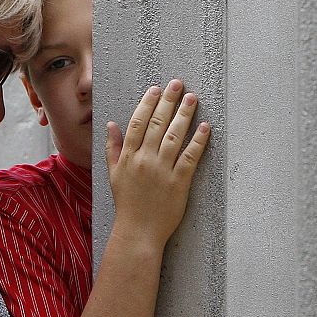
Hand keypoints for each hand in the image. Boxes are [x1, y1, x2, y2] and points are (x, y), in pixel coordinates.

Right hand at [106, 79, 209, 248]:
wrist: (138, 232)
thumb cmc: (127, 203)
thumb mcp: (113, 174)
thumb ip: (113, 148)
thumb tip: (111, 124)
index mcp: (128, 156)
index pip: (138, 122)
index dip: (148, 103)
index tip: (156, 89)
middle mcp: (145, 160)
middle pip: (157, 124)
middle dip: (168, 101)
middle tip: (178, 84)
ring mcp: (162, 171)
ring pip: (174, 136)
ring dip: (184, 115)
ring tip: (192, 98)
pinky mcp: (179, 183)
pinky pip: (190, 157)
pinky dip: (198, 141)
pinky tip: (205, 127)